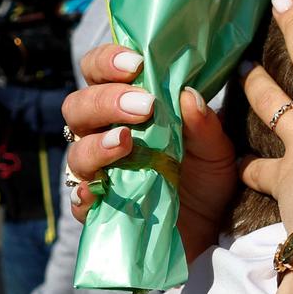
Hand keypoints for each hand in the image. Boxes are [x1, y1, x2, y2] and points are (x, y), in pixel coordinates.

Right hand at [62, 45, 235, 259]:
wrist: (209, 232)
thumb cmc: (207, 178)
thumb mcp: (216, 150)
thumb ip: (203, 125)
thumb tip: (188, 95)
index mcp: (127, 107)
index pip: (99, 71)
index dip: (108, 61)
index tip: (136, 63)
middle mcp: (104, 134)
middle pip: (78, 106)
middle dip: (105, 101)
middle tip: (143, 107)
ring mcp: (98, 172)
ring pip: (76, 151)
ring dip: (97, 144)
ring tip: (126, 143)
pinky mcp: (97, 208)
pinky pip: (78, 199)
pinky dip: (84, 192)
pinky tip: (97, 189)